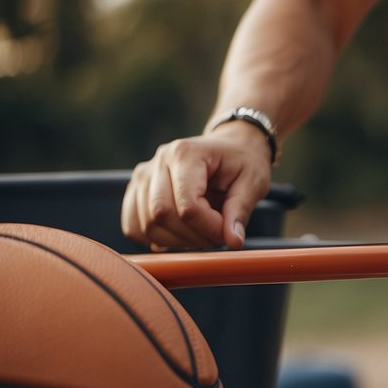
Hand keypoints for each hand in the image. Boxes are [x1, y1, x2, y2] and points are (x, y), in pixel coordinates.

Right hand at [121, 126, 272, 250]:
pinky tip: (181, 234)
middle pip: (161, 216)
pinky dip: (156, 239)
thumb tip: (233, 241)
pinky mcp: (136, 190)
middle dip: (192, 237)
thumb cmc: (244, 162)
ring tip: (202, 233)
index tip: (228, 232)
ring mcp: (143, 175)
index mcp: (186, 154)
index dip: (209, 228)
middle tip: (217, 235)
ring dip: (176, 241)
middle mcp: (159, 161)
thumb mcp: (253, 182)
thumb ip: (241, 211)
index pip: (188, 205)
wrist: (232, 146)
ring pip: (146, 225)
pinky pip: (133, 226)